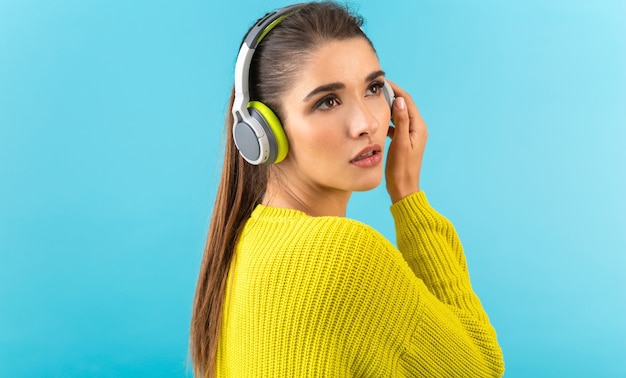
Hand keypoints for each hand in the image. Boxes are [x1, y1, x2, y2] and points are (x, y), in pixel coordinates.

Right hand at [385, 80, 427, 202]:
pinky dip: (388, 120)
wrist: (403, 188)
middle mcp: (417, 129)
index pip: (407, 101)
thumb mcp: (399, 143)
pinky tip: (378, 121)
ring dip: (389, 107)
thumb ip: (401, 121)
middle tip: (376, 88)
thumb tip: (400, 100)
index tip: (382, 81)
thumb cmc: (401, 169)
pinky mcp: (404, 141)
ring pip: (399, 115)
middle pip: (404, 105)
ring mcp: (411, 135)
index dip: (395, 89)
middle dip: (391, 95)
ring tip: (375, 101)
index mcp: (418, 127)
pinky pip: (396, 125)